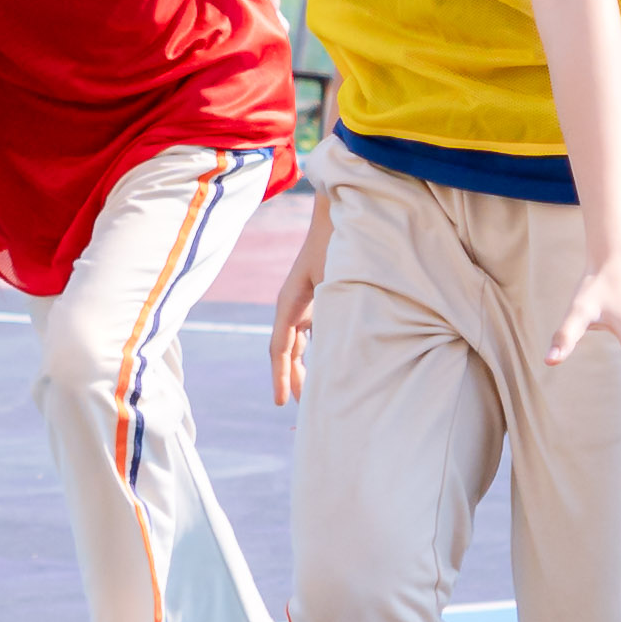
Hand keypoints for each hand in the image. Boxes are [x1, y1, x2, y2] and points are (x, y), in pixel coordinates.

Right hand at [268, 212, 324, 405]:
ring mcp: (308, 300)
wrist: (341, 212)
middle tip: (303, 410)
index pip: (279, 349)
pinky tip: (333, 362)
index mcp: (290, 303)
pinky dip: (322, 349)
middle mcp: (295, 304)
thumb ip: (333, 319)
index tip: (281, 403)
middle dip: (295, 379)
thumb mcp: (335, 286)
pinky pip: (316, 330)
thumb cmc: (339, 245)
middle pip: (290, 351)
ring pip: (302, 342)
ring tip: (318, 393)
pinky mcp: (323, 296)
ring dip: (308, 365)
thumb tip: (337, 357)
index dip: (281, 377)